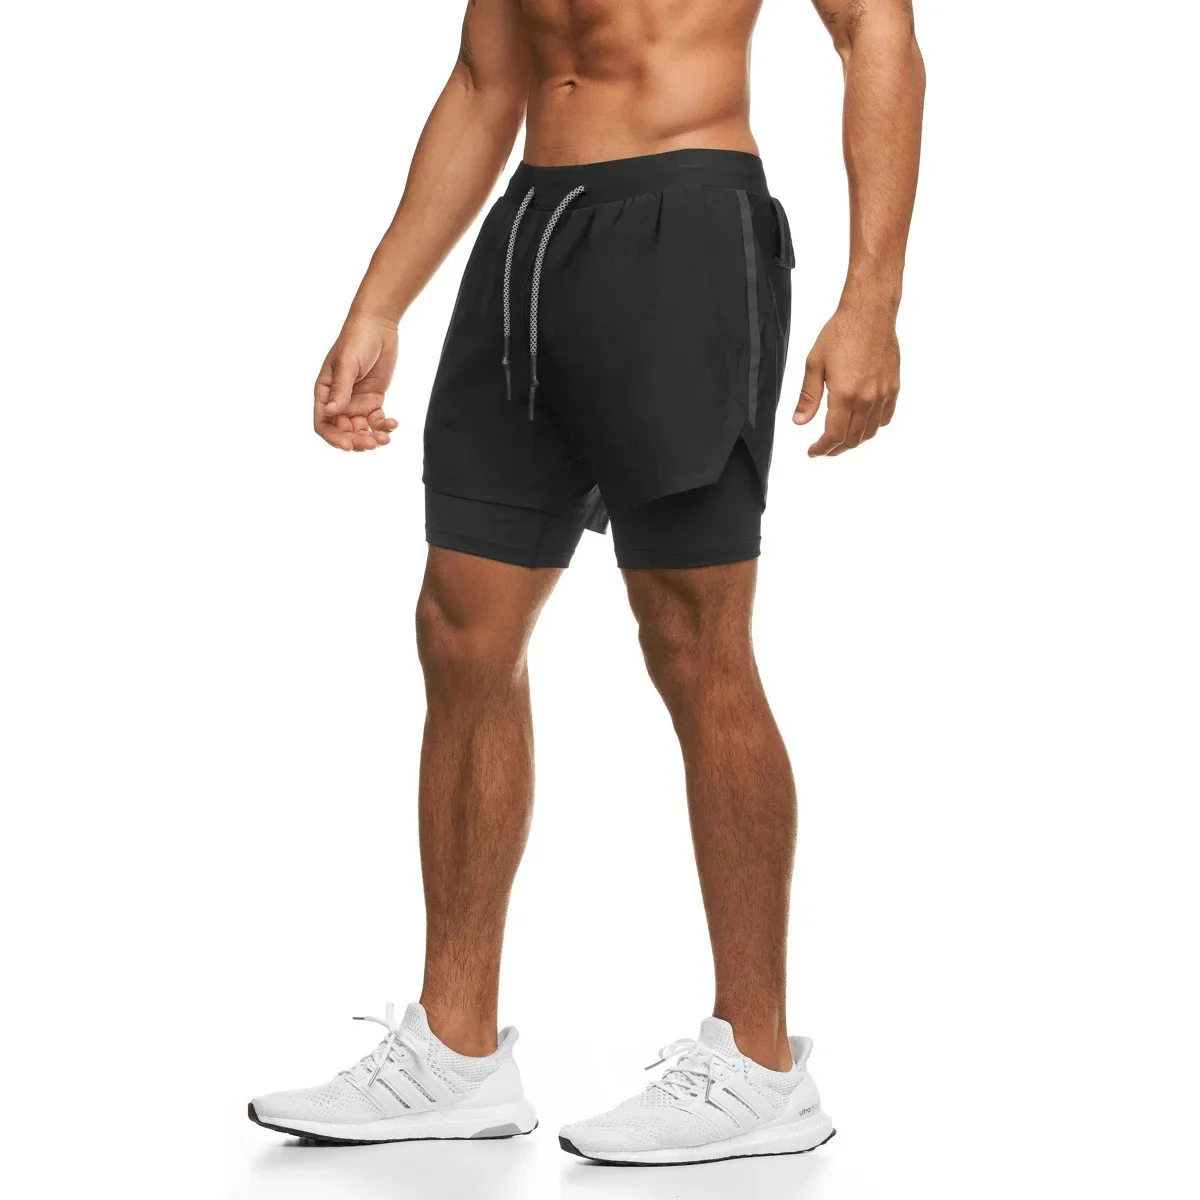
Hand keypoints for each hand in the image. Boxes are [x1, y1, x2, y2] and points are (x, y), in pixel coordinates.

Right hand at [313, 314, 399, 450]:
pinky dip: (384, 427)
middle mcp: (339, 401)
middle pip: (344, 432)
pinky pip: (377, 421)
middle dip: (357, 440)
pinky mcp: (374, 400)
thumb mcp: (347, 363)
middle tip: (373, 443)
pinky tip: (393, 424)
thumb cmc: (356, 340)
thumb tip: (330, 411)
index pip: (323, 423)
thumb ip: (341, 389)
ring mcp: (357, 402)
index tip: (349, 445)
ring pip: (361, 430)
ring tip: (385, 438)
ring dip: (372, 437)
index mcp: (325, 392)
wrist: (378, 326)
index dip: (333, 438)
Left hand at [794, 302, 900, 456]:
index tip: (813, 452)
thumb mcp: (814, 364)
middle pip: (852, 439)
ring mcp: (883, 394)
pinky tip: (862, 424)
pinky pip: (885, 417)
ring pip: (870, 432)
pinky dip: (873, 427)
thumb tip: (799, 422)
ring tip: (840, 440)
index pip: (834, 435)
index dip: (822, 449)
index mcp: (844, 395)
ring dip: (854, 441)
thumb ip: (808, 397)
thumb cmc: (840, 333)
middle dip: (835, 449)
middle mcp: (866, 399)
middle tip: (823, 449)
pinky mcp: (893, 387)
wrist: (870, 313)